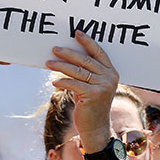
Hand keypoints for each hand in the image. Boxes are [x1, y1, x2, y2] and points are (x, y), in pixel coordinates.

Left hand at [47, 31, 118, 150]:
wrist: (95, 127)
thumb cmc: (89, 104)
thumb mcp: (90, 85)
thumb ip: (85, 72)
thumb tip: (65, 56)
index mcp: (111, 72)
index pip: (98, 52)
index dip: (87, 41)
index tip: (76, 32)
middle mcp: (110, 77)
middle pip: (85, 60)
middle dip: (68, 53)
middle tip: (54, 48)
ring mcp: (103, 86)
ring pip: (78, 71)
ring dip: (60, 66)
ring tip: (48, 63)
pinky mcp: (94, 95)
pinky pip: (74, 84)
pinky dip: (62, 82)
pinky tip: (53, 82)